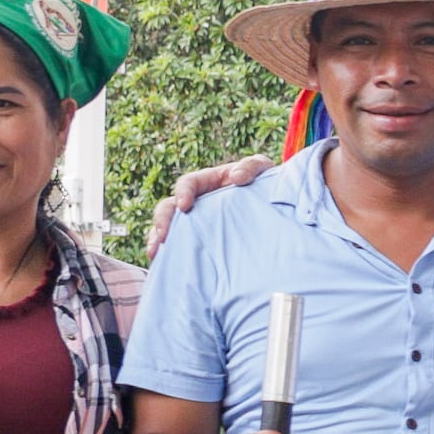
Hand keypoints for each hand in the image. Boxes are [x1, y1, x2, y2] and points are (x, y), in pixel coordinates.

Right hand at [147, 157, 278, 249]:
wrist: (277, 211)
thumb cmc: (265, 185)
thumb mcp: (262, 169)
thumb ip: (251, 167)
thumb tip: (236, 177)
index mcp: (207, 182)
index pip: (187, 184)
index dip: (182, 193)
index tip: (184, 206)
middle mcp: (196, 203)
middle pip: (169, 208)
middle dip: (162, 220)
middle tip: (163, 235)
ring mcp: (196, 225)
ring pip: (168, 230)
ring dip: (158, 241)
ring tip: (155, 254)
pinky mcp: (201, 244)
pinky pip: (181, 249)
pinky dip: (171, 257)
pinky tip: (167, 266)